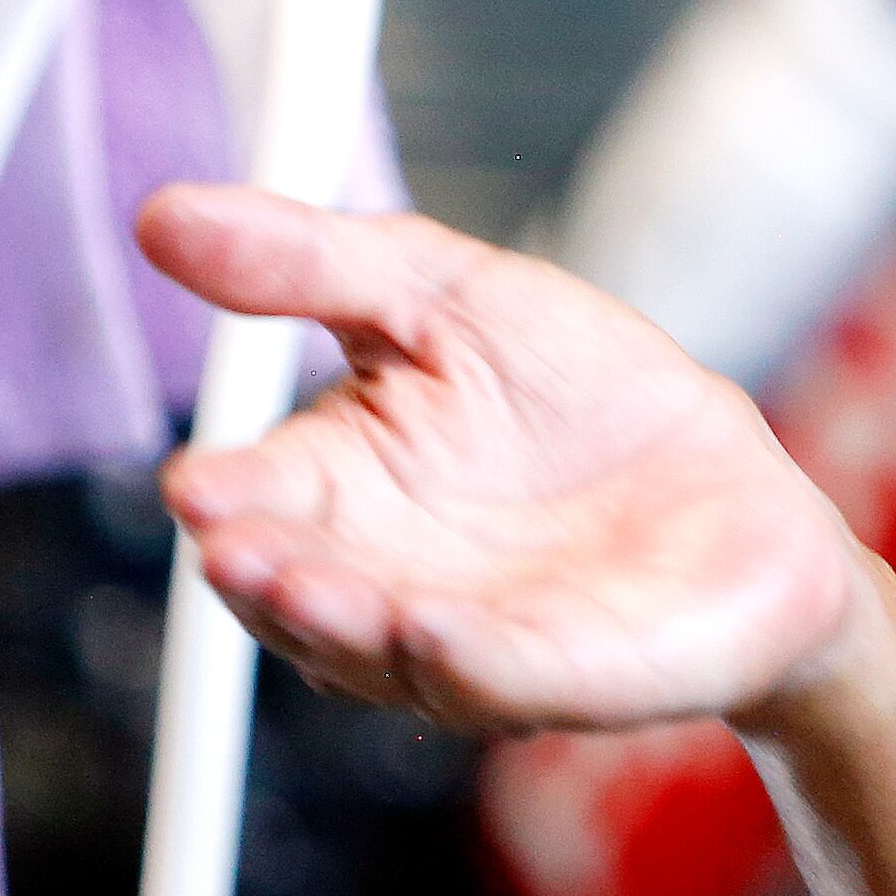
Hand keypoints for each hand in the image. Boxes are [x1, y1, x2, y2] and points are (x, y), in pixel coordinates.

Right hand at [133, 182, 878, 736]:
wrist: (731, 491)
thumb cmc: (577, 396)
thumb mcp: (450, 295)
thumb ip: (312, 262)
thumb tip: (164, 216)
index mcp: (343, 491)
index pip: (259, 501)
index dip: (225, 498)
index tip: (198, 486)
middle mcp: (384, 583)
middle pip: (298, 593)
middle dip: (267, 575)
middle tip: (236, 550)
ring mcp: (469, 642)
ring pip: (384, 649)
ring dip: (342, 624)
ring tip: (311, 586)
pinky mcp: (569, 677)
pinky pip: (506, 679)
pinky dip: (470, 660)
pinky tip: (437, 630)